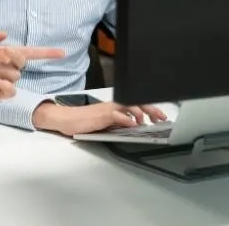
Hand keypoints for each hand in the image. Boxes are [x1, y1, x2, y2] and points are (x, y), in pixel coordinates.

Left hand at [0, 31, 64, 100]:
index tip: (62, 53)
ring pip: (16, 77)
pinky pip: (11, 92)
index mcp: (5, 53)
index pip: (30, 52)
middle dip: (16, 58)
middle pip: (23, 63)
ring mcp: (3, 80)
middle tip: (1, 57)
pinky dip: (6, 87)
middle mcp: (6, 66)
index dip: (46, 53)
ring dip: (7, 72)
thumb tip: (5, 34)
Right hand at [32, 101, 166, 135]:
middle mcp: (112, 105)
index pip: (135, 104)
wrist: (67, 120)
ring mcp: (107, 109)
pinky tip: (132, 124)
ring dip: (140, 112)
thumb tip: (133, 126)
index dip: (150, 109)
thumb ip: (118, 123)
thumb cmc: (84, 122)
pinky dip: (125, 119)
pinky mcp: (100, 115)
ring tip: (147, 121)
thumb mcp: (105, 123)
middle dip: (151, 109)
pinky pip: (115, 115)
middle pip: (135, 102)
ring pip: (127, 105)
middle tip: (162, 117)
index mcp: (114, 107)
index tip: (161, 116)